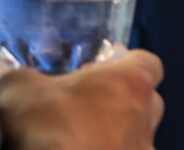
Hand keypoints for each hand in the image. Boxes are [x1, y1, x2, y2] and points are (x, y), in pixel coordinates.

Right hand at [0, 49, 164, 149]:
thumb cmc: (47, 129)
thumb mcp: (19, 90)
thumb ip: (11, 73)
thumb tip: (1, 66)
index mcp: (132, 82)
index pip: (147, 63)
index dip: (124, 64)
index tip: (99, 69)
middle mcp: (147, 115)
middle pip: (146, 99)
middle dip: (121, 99)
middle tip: (85, 103)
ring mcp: (144, 149)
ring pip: (139, 133)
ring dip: (118, 130)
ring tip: (82, 134)